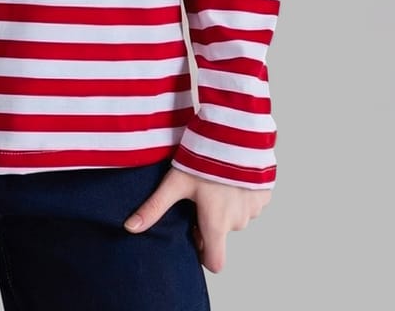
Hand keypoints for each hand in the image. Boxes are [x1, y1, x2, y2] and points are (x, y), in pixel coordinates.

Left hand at [123, 166, 270, 272]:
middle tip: (198, 193)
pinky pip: (251, 202)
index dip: (203, 252)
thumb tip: (130, 228)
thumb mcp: (175, 182)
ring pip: (237, 216)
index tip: (193, 231)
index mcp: (216, 224)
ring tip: (213, 179)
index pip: (215, 262)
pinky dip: (241, 193)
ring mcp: (254, 208)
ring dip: (226, 205)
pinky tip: (230, 174)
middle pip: (222, 233)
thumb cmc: (204, 158)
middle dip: (211, 220)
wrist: (235, 131)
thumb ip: (154, 208)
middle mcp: (238, 221)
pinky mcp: (264, 193)